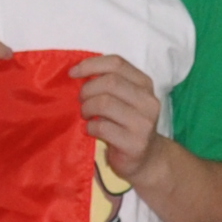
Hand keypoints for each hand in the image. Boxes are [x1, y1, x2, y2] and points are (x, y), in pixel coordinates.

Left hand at [68, 51, 163, 168]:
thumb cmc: (126, 124)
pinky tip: (90, 130)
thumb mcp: (124, 99)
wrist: (146, 158)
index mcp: (145, 84)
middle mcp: (148, 101)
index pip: (116, 63)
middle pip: (109, 82)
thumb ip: (108, 83)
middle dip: (87, 90)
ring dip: (87, 108)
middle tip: (81, 101)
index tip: (73, 73)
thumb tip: (76, 71)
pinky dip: (89, 127)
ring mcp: (144, 123)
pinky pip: (102, 127)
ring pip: (104, 103)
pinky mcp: (135, 143)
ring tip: (86, 115)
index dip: (90, 65)